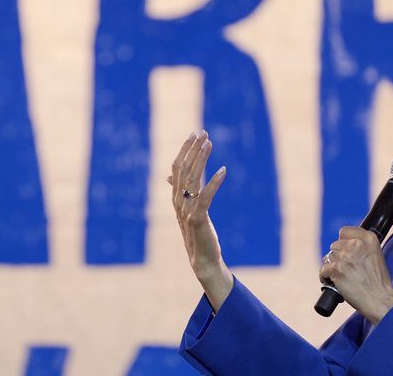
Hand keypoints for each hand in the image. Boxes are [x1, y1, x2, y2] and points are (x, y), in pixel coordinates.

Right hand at [170, 131, 231, 309]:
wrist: (201, 259)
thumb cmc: (197, 233)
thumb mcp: (187, 209)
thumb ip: (179, 190)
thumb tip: (169, 175)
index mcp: (176, 197)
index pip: (177, 167)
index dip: (185, 149)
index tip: (194, 134)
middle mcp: (178, 201)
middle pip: (183, 169)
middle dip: (193, 149)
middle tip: (203, 132)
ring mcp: (187, 210)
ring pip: (192, 178)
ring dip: (201, 159)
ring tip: (209, 143)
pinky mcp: (198, 219)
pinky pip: (206, 196)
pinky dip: (214, 182)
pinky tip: (223, 170)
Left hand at [319, 227, 392, 323]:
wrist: (379, 300)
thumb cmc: (378, 282)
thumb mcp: (376, 255)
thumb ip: (362, 246)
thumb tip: (344, 245)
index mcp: (369, 239)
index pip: (345, 231)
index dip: (343, 242)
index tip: (345, 250)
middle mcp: (356, 244)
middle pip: (335, 245)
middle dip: (338, 256)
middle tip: (345, 268)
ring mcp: (345, 256)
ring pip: (329, 257)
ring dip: (331, 266)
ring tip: (340, 276)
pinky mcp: (336, 268)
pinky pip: (323, 269)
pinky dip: (325, 276)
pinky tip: (332, 282)